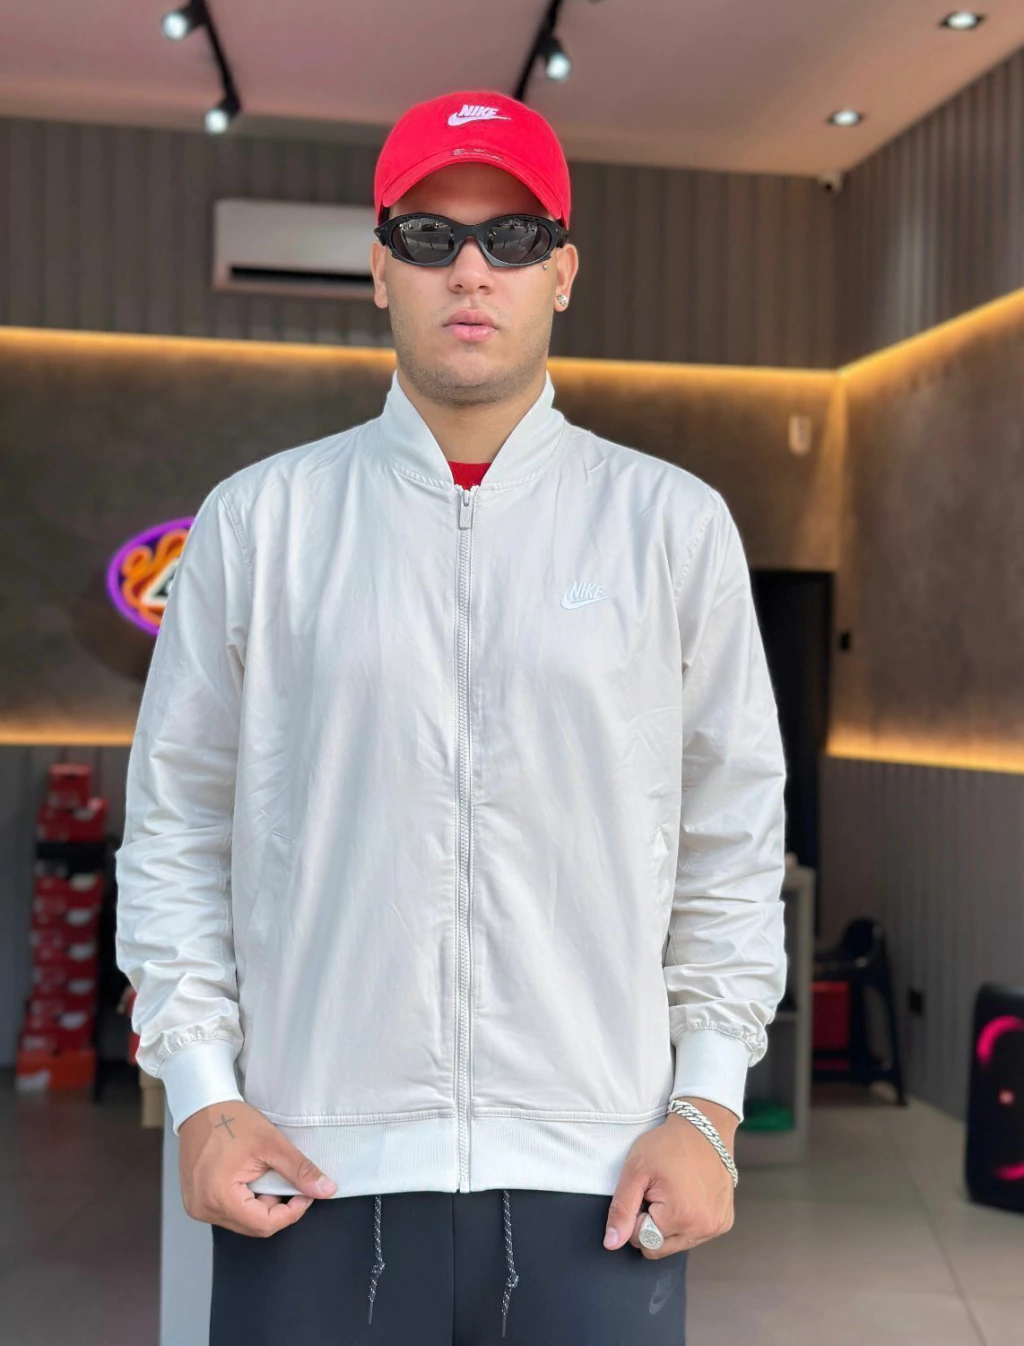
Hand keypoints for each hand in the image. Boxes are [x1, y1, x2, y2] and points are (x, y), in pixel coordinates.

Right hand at [178, 1099, 337, 1236]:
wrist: (202, 1106)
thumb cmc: (232, 1121)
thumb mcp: (272, 1144)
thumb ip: (300, 1170)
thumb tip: (326, 1190)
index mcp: (219, 1198)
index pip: (265, 1224)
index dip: (292, 1212)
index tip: (306, 1193)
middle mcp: (203, 1209)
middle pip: (253, 1226)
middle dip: (277, 1208)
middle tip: (287, 1180)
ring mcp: (197, 1207)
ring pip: (242, 1221)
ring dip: (261, 1204)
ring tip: (266, 1175)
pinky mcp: (196, 1201)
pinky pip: (229, 1212)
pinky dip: (246, 1201)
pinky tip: (250, 1178)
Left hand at [603, 1097, 737, 1256]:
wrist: (704, 1128)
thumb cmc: (667, 1145)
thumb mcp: (635, 1171)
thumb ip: (621, 1210)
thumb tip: (612, 1244)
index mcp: (678, 1218)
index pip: (640, 1240)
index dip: (635, 1215)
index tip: (645, 1191)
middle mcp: (702, 1228)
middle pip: (658, 1247)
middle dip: (651, 1224)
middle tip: (657, 1193)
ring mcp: (716, 1227)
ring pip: (676, 1244)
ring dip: (669, 1225)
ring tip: (673, 1193)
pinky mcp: (724, 1222)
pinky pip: (695, 1235)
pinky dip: (687, 1221)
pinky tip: (689, 1196)